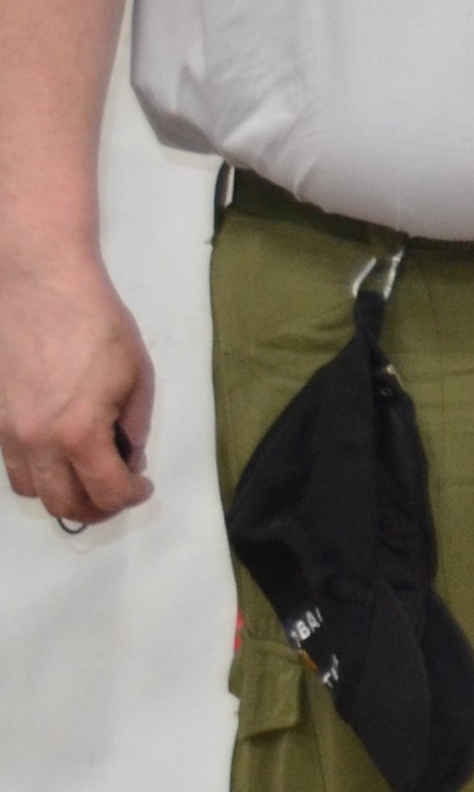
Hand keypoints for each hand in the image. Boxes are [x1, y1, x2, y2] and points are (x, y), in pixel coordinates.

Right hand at [0, 252, 155, 526]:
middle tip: (116, 490)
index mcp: (79, 433)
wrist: (37, 284)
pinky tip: (57, 450)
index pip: (105, 493)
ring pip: (29, 488)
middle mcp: (35, 441)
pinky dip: (37, 468)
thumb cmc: (96, 323)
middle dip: (96, 507)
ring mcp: (6, 430)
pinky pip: (10, 461)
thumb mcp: (137, 376)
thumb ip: (134, 426)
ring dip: (61, 491)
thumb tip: (128, 457)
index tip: (142, 485)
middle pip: (61, 504)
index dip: (130, 497)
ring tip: (86, 473)